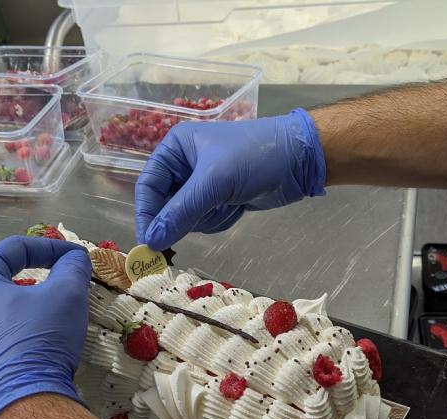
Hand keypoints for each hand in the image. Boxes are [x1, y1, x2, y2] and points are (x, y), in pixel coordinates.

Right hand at [135, 109, 325, 249]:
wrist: (300, 159)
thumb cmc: (255, 157)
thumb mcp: (214, 182)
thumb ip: (181, 212)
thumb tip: (151, 241)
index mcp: (176, 149)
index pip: (148, 186)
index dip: (146, 214)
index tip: (148, 242)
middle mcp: (184, 166)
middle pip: (165, 206)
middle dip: (183, 217)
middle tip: (198, 222)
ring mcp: (202, 185)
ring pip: (185, 218)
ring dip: (206, 218)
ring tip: (228, 203)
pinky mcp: (219, 200)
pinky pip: (205, 221)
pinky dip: (220, 219)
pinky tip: (238, 206)